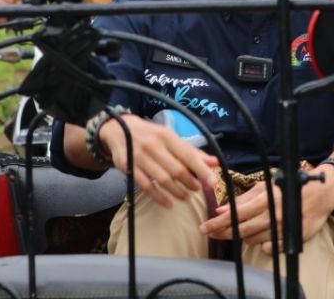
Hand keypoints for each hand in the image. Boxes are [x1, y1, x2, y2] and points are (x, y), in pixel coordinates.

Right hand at [99, 115, 217, 208]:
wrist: (119, 129)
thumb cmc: (151, 135)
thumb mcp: (170, 138)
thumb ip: (192, 151)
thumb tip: (215, 162)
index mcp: (167, 136)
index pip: (188, 155)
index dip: (202, 169)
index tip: (213, 181)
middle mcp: (153, 145)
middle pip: (177, 169)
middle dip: (190, 182)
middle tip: (198, 190)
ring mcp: (140, 157)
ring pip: (163, 179)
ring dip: (177, 192)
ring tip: (186, 198)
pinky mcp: (129, 168)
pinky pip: (147, 186)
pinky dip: (159, 197)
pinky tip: (169, 204)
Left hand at [199, 164, 333, 251]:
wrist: (321, 193)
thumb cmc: (289, 187)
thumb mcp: (265, 187)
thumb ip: (244, 199)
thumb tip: (221, 209)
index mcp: (265, 200)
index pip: (236, 215)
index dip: (218, 222)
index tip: (205, 228)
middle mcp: (273, 215)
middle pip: (242, 230)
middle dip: (223, 233)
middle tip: (210, 234)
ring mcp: (282, 228)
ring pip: (254, 240)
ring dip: (245, 236)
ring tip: (245, 228)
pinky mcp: (291, 239)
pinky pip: (270, 248)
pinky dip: (263, 244)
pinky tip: (265, 236)